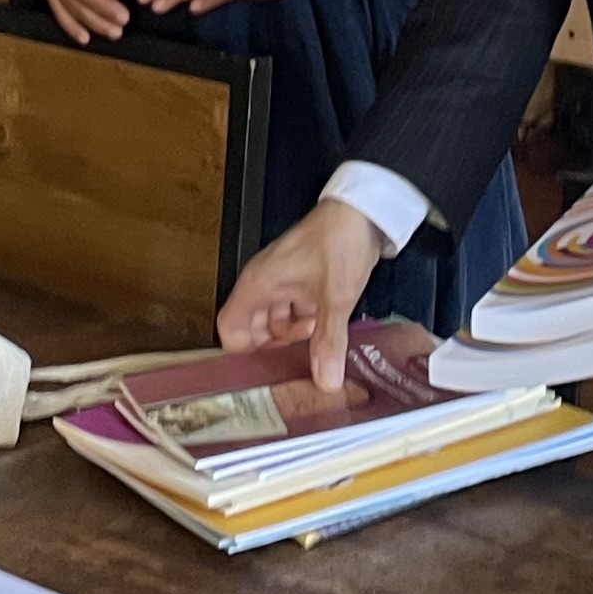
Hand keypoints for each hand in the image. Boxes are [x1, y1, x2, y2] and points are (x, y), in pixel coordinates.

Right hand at [218, 195, 387, 391]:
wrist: (363, 212)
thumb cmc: (339, 242)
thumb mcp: (335, 299)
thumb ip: (328, 342)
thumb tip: (325, 382)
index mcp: (257, 284)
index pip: (229, 328)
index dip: (242, 352)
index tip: (265, 368)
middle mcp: (263, 283)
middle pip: (252, 329)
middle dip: (275, 347)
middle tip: (298, 359)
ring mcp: (281, 282)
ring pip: (275, 321)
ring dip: (295, 335)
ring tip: (319, 337)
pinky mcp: (300, 281)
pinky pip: (293, 311)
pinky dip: (306, 322)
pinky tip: (326, 328)